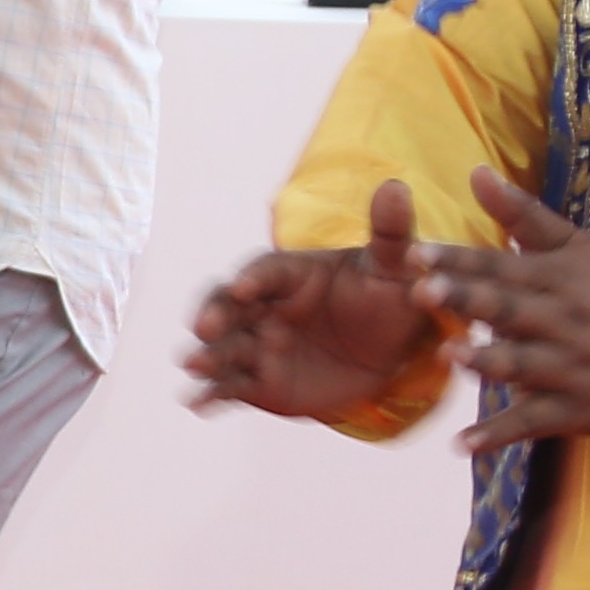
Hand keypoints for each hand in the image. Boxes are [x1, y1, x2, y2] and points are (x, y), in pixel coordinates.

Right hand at [182, 177, 444, 423]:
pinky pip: (229, 388)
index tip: (244, 288)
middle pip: (227, 305)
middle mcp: (264, 306)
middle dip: (213, 314)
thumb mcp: (396, 270)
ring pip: (223, 347)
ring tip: (192, 367)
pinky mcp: (258, 381)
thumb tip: (395, 185)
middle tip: (205, 329)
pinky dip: (209, 395)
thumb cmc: (390, 300)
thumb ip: (391, 233)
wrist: (390, 354)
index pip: (265, 270)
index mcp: (291, 273)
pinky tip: (197, 404)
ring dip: (205, 355)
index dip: (252, 279)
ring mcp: (257, 344)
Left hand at [428, 166, 589, 451]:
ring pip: (523, 364)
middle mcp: (563, 322)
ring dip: (485, 361)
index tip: (415, 254)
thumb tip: (475, 172)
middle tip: (423, 292)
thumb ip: (521, 214)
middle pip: (509, 309)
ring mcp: (570, 368)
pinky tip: (461, 445)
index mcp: (558, 280)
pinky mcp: (576, 409)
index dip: (459, 261)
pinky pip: (533, 422)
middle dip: (467, 301)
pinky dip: (498, 435)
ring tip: (448, 357)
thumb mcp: (575, 246)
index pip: (502, 267)